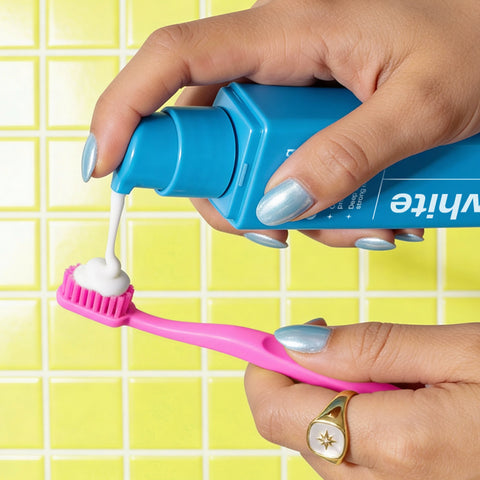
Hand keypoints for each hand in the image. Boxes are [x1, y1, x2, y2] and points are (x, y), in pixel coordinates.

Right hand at [86, 0, 479, 248]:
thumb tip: (275, 206)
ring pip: (247, 162)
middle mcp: (276, 59)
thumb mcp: (421, 105)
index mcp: (288, 31)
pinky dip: (311, 202)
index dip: (125, 110)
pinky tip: (362, 212)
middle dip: (230, 195)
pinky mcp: (307, 114)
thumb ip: (348, 155)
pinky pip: (282, 166)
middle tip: (281, 231)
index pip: (175, 59)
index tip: (104, 164)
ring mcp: (289, 90)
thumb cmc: (476, 45)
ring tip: (361, 221)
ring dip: (288, 209)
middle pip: (206, 133)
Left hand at [244, 320, 479, 478]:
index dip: (264, 369)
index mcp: (397, 445)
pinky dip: (356, 429)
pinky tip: (397, 407)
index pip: (278, 412)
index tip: (273, 338)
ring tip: (382, 375)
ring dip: (331, 405)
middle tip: (338, 343)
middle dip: (301, 382)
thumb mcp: (460, 350)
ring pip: (325, 450)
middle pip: (297, 431)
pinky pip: (357, 468)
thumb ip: (368, 348)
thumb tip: (293, 342)